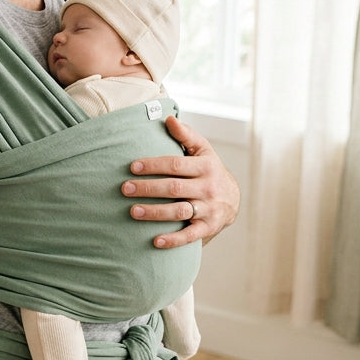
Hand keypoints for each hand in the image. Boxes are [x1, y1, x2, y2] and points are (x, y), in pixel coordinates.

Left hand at [123, 115, 241, 248]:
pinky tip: (155, 241)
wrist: (233, 199)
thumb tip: (168, 118)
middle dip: (148, 188)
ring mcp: (209, 209)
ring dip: (155, 212)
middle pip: (175, 188)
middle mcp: (209, 187)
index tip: (132, 167)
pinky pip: (190, 236)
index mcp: (206, 165)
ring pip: (180, 211)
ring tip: (133, 211)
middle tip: (125, 189)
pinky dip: (173, 240)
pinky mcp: (208, 227)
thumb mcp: (203, 150)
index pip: (176, 164)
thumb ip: (185, 134)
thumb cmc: (209, 170)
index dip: (153, 165)